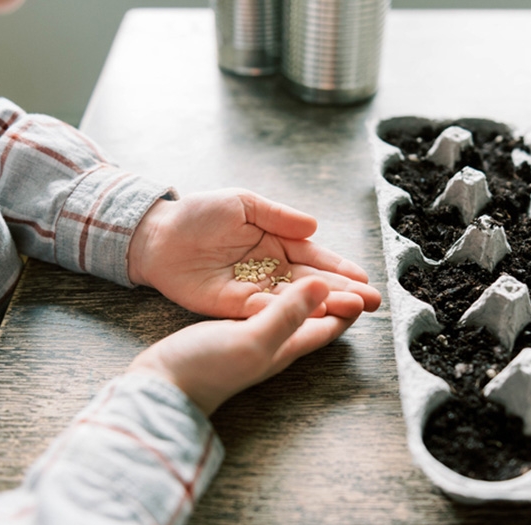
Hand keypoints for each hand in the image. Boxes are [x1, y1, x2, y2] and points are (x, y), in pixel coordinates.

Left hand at [127, 188, 380, 318]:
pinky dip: (288, 312)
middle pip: (312, 284)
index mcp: (277, 243)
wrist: (158, 235)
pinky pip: (266, 310)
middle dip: (343, 291)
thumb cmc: (199, 213)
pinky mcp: (234, 306)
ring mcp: (255, 290)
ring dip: (324, 305)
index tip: (364, 278)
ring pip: (295, 300)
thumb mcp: (244, 204)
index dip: (340, 268)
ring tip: (353, 310)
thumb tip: (314, 226)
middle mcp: (271, 270)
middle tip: (373, 302)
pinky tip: (312, 314)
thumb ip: (278, 216)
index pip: (315, 258)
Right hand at [127, 276, 350, 414]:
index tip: (369, 286)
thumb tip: (325, 286)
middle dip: (337, 298)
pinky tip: (273, 281)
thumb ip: (289, 313)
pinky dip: (279, 291)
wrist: (161, 385)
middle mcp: (275, 343)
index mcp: (286, 347)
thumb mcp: (253, 338)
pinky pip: (267, 307)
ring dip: (310, 293)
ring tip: (320, 270)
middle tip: (356, 276)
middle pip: (316, 318)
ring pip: (292, 312)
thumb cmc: (206, 368)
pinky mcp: (234, 332)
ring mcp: (253, 338)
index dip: (350, 306)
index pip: (330, 326)